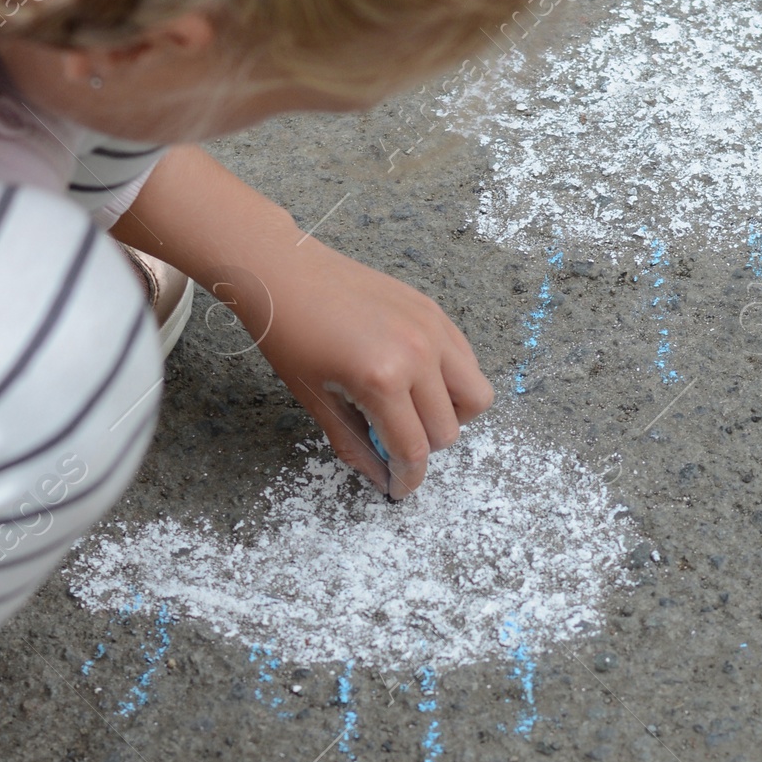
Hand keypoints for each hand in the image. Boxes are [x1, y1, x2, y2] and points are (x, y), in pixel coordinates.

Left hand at [231, 234, 493, 498]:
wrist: (285, 272)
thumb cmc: (290, 335)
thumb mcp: (316, 400)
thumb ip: (355, 444)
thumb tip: (382, 477)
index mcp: (382, 380)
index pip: (414, 449)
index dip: (407, 479)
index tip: (398, 488)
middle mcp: (417, 354)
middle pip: (447, 430)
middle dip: (422, 448)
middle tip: (391, 441)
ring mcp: (432, 329)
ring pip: (476, 396)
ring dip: (451, 415)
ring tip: (415, 410)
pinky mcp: (434, 312)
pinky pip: (466, 360)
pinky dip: (452, 381)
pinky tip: (417, 379)